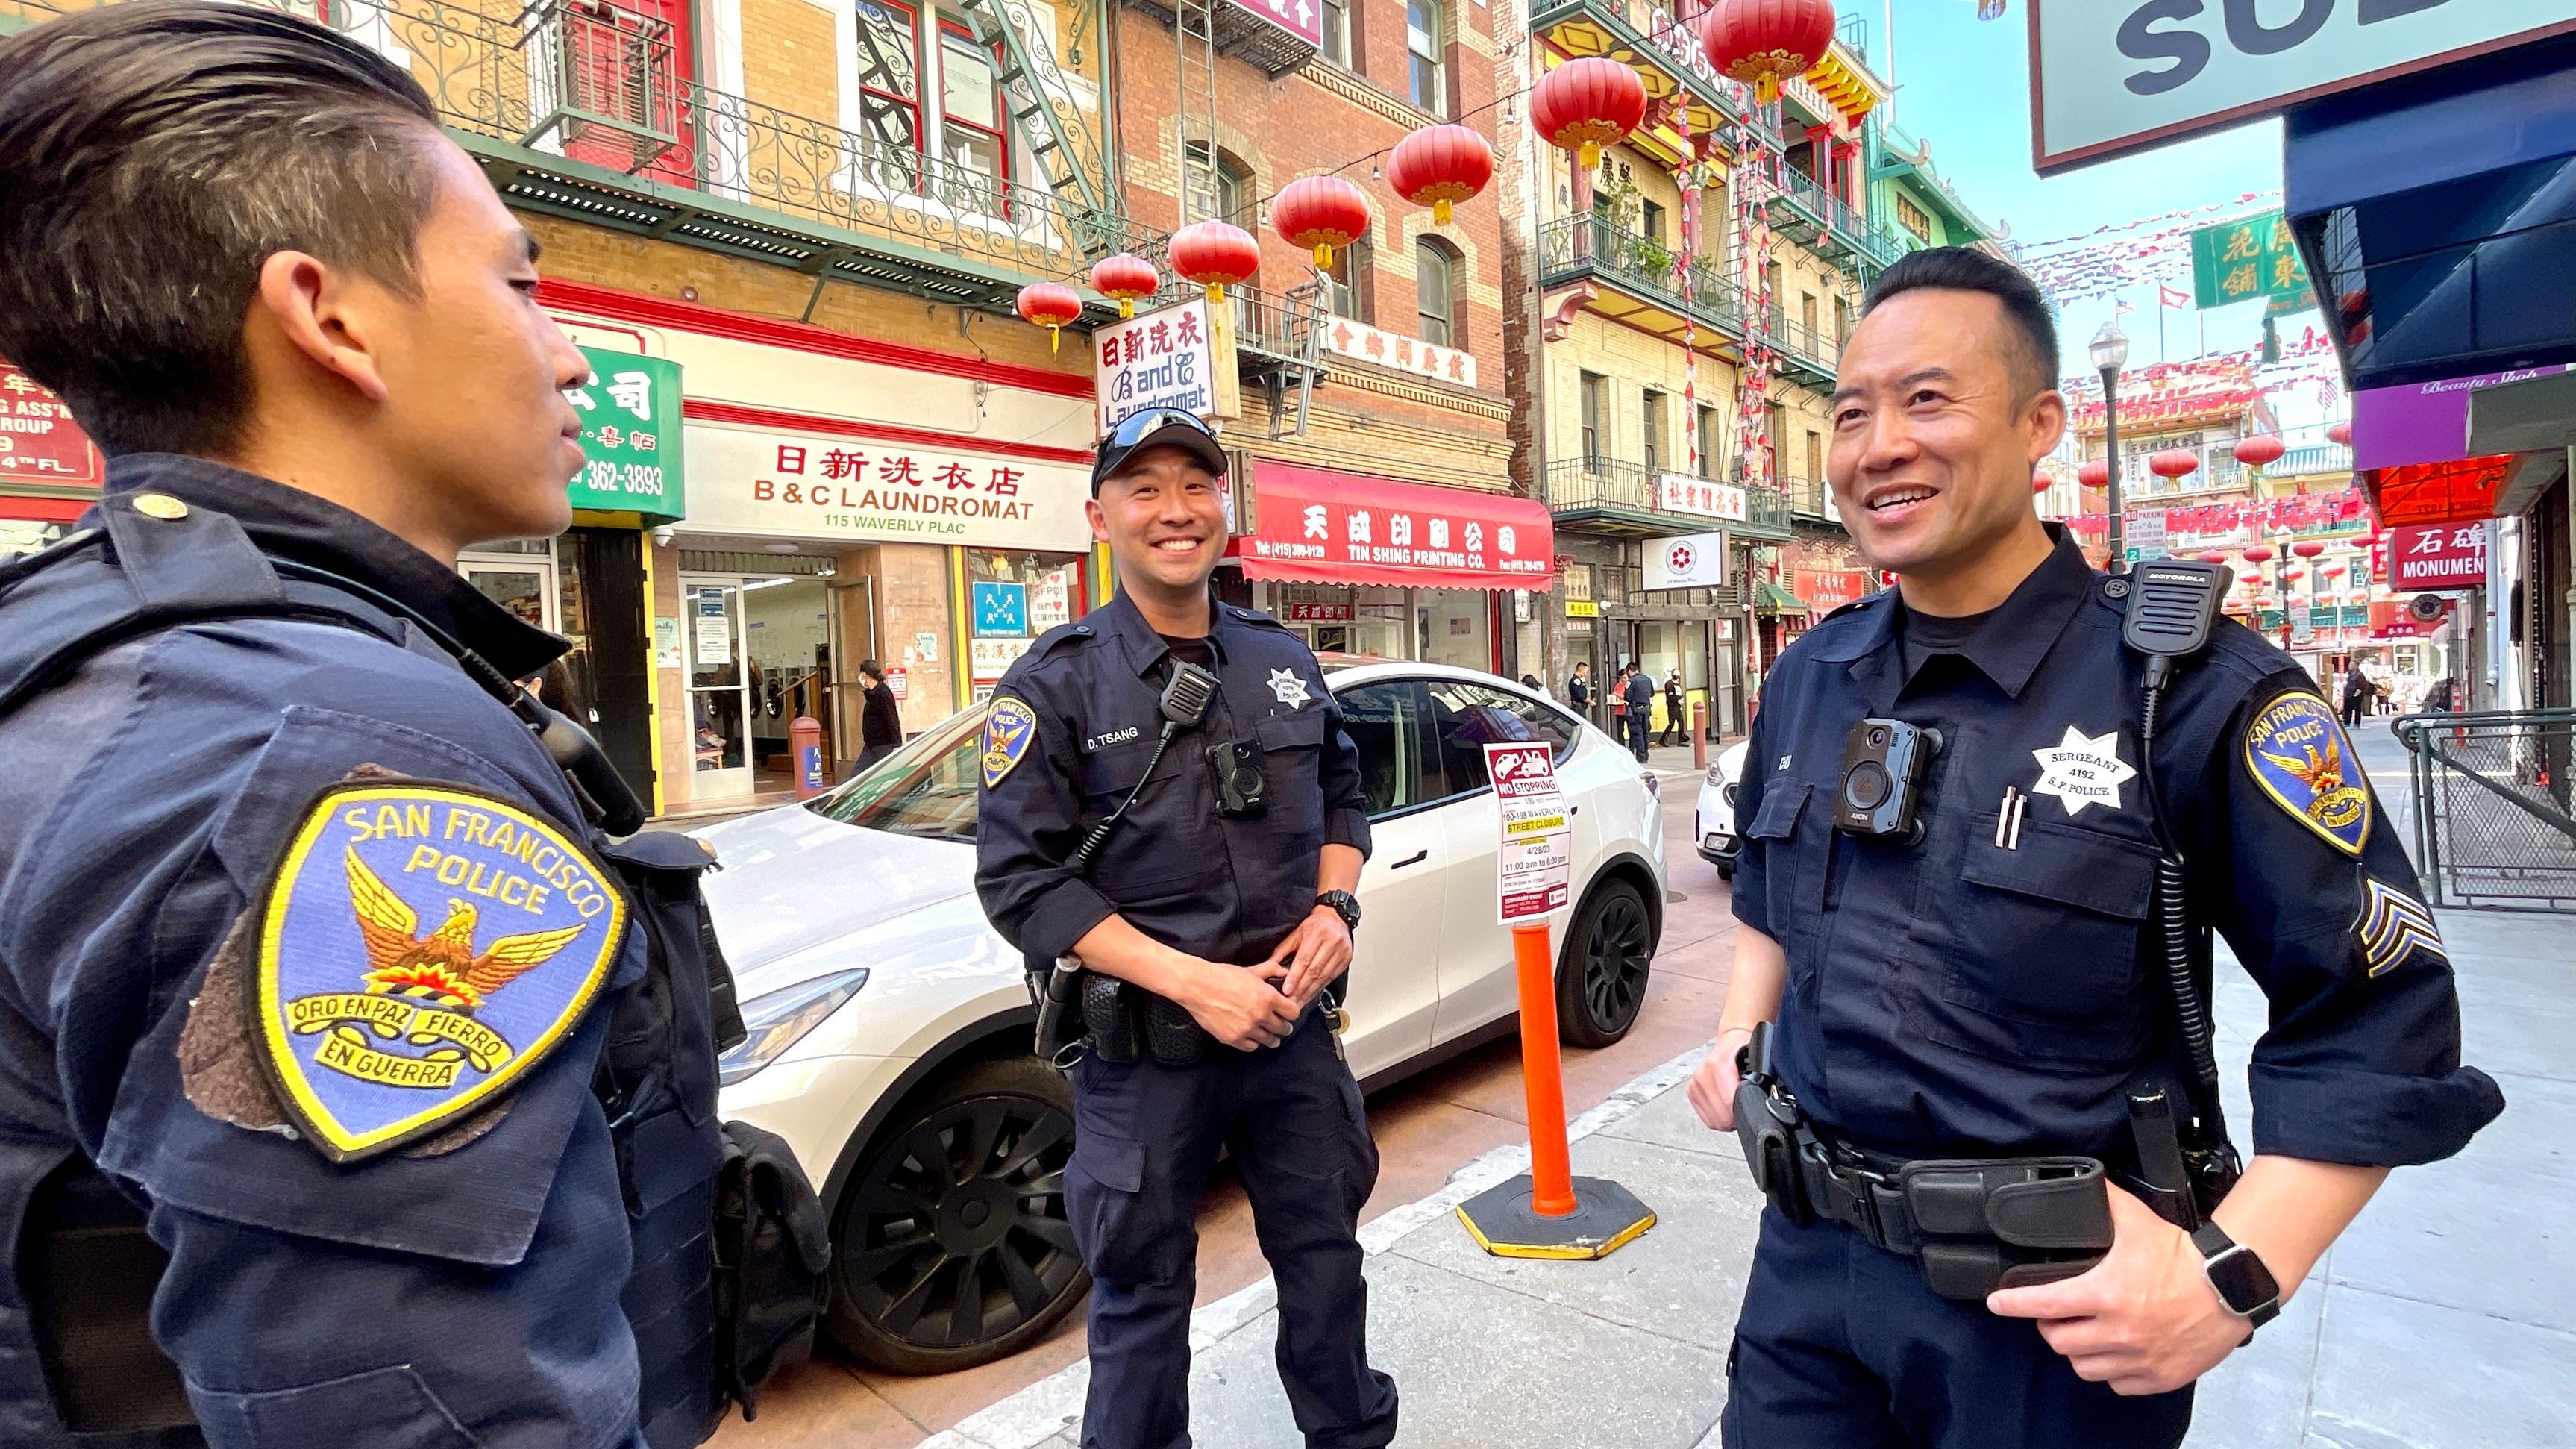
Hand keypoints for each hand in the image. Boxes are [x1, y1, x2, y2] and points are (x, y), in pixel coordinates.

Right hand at [1178, 956, 1300, 1050]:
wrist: (1197, 986)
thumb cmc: (1221, 976)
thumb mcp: (1250, 970)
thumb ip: (1270, 971)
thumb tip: (1284, 972)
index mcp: (1268, 997)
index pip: (1293, 1012)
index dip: (1292, 1012)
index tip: (1289, 1013)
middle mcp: (1260, 1015)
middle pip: (1283, 1028)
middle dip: (1284, 1027)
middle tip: (1283, 1026)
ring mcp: (1247, 1029)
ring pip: (1268, 1040)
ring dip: (1271, 1038)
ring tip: (1272, 1037)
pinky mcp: (1233, 1038)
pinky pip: (1251, 1047)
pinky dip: (1254, 1043)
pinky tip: (1254, 1038)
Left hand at [1265, 906, 1353, 1012]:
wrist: (1335, 918)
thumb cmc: (1315, 925)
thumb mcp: (1296, 933)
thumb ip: (1283, 950)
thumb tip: (1271, 965)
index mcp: (1317, 933)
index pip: (1304, 959)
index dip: (1295, 976)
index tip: (1287, 990)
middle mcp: (1331, 942)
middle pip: (1314, 971)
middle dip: (1301, 988)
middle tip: (1291, 1001)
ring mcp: (1341, 951)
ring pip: (1324, 977)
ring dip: (1310, 992)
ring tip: (1299, 1001)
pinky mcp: (1346, 959)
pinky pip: (1331, 977)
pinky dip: (1320, 988)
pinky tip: (1311, 994)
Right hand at [1688, 1026, 1754, 1131]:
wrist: (1728, 1043)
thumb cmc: (1742, 1052)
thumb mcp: (1756, 1061)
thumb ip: (1759, 1080)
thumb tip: (1765, 1100)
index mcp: (1718, 1064)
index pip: (1729, 1101)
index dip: (1742, 1112)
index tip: (1750, 1112)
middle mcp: (1703, 1074)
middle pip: (1721, 1115)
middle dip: (1735, 1118)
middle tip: (1744, 1110)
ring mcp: (1695, 1084)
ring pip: (1713, 1120)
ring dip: (1726, 1120)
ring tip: (1734, 1108)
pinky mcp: (1691, 1092)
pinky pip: (1706, 1118)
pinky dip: (1717, 1118)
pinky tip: (1724, 1108)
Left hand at [1986, 1181, 2252, 1395]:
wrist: (2229, 1287)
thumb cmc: (2184, 1258)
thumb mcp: (2137, 1221)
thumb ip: (2104, 1200)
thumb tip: (2083, 1179)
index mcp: (2105, 1293)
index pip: (2043, 1304)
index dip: (2012, 1304)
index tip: (1997, 1303)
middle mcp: (2117, 1331)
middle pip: (2058, 1340)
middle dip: (2050, 1326)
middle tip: (2057, 1314)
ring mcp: (2138, 1358)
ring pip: (2083, 1366)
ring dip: (2078, 1350)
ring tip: (2083, 1333)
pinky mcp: (2158, 1377)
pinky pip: (2117, 1384)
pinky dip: (2110, 1371)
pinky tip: (2113, 1353)